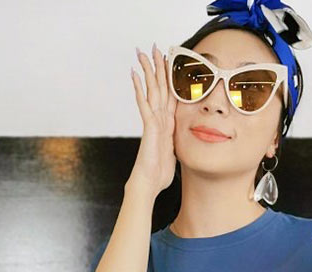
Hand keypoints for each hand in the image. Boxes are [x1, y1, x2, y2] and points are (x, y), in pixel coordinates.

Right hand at [128, 43, 176, 198]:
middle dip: (156, 67)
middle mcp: (159, 120)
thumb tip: (177, 145)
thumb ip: (175, 144)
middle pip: (159, 88)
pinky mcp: (149, 128)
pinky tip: (134, 76)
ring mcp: (153, 122)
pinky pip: (144, 105)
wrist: (149, 184)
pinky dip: (139, 90)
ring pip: (151, 91)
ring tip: (142, 53)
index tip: (168, 62)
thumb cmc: (158, 174)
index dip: (169, 78)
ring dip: (147, 71)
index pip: (169, 95)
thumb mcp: (173, 155)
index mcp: (167, 124)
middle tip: (153, 48)